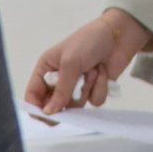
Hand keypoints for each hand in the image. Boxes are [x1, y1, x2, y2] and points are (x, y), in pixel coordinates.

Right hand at [24, 8, 152, 112]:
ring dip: (85, 89)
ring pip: (75, 106)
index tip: (45, 116)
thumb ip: (60, 90)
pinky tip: (103, 72)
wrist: (119, 35)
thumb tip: (48, 113)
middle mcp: (59, 80)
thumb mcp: (70, 63)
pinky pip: (93, 101)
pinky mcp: (94, 89)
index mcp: (46, 69)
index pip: (33, 95)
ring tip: (92, 70)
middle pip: (53, 106)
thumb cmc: (89, 41)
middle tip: (71, 99)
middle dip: (64, 103)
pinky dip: (99, 88)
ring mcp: (77, 86)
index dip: (36, 108)